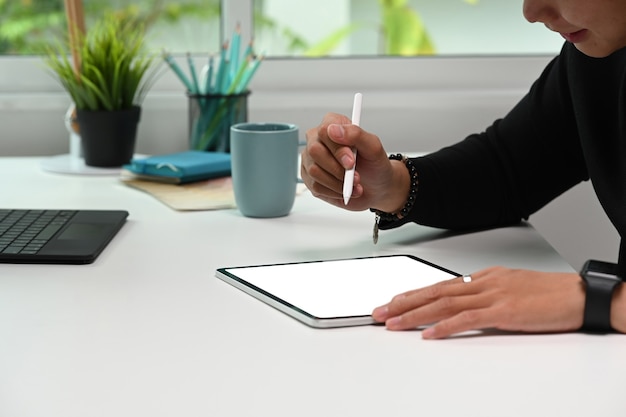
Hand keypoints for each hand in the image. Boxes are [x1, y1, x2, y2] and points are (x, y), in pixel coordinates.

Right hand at [300, 113, 407, 212]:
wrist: (376, 187)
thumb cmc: (374, 164)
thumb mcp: (373, 147)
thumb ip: (356, 134)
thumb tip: (334, 130)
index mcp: (332, 125)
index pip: (324, 131)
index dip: (337, 149)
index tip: (351, 162)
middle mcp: (317, 140)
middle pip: (314, 151)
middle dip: (337, 168)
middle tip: (355, 176)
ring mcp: (311, 160)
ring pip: (314, 171)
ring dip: (337, 183)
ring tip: (353, 184)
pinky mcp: (310, 178)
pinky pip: (316, 186)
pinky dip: (334, 192)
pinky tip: (345, 190)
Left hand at [371, 267, 585, 338]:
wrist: (578, 294)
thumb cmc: (548, 293)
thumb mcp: (510, 289)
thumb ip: (485, 295)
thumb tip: (463, 304)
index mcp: (483, 277)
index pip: (439, 285)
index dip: (413, 294)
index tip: (393, 302)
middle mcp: (482, 282)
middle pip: (433, 292)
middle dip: (402, 303)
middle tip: (379, 312)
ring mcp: (491, 295)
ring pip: (443, 303)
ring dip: (414, 314)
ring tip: (392, 323)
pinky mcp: (503, 311)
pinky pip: (467, 319)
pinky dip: (444, 327)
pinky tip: (428, 334)